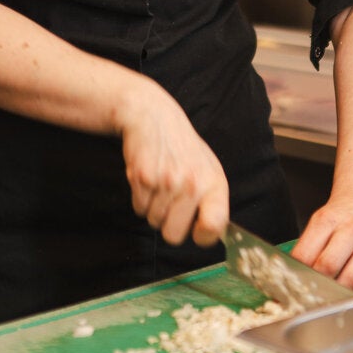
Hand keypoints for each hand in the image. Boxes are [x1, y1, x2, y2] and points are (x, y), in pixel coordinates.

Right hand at [119, 82, 229, 247]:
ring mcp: (167, 181)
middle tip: (170, 201)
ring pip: (153, 222)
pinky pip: (138, 209)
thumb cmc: (183, 149)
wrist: (154, 117)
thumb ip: (212, 202)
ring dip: (153, 207)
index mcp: (214, 183)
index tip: (197, 230)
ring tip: (159, 182)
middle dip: (168, 223)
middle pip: (173, 235)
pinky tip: (148, 177)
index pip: (214, 226)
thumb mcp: (208, 170)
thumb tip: (212, 235)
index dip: (203, 235)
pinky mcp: (143, 178)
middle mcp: (192, 184)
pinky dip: (140, 198)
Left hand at [292, 190, 352, 290]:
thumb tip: (294, 275)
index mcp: (328, 220)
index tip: (291, 282)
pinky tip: (340, 288)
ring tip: (325, 292)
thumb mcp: (319, 222)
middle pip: (328, 267)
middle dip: (315, 283)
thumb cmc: (341, 214)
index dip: (296, 273)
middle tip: (308, 291)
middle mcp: (352, 231)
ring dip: (334, 291)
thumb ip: (307, 248)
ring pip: (349, 280)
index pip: (305, 255)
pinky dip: (348, 290)